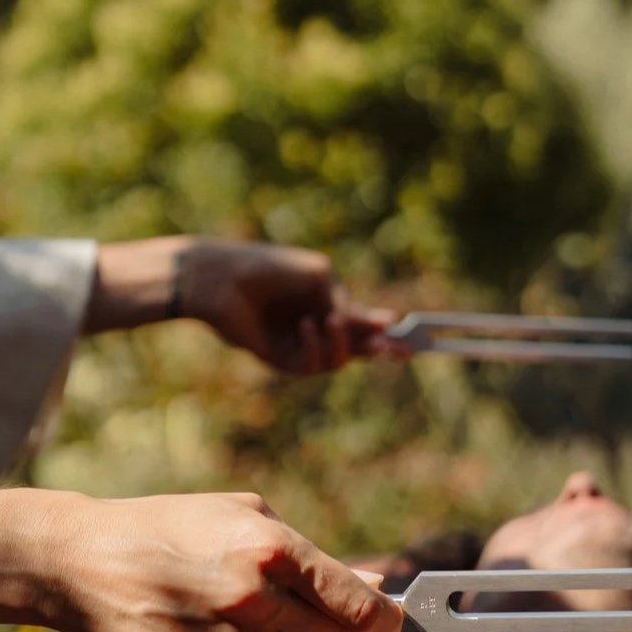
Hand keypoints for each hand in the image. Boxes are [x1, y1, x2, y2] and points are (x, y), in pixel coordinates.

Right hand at [38, 491, 402, 631]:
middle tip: (307, 615)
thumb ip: (311, 556)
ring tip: (266, 629)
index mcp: (271, 548)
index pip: (355, 603)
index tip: (391, 624)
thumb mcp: (242, 517)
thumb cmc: (171, 527)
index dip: (384, 619)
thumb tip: (375, 585)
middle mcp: (253, 598)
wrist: (84, 561)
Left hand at [179, 240, 394, 373]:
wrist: (222, 277)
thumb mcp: (317, 277)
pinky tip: (310, 326)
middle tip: (398, 350)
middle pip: (354, 348)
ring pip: (334, 360)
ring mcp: (297, 344)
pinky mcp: (277, 358)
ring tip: (334, 321)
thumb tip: (373, 326)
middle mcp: (314, 326)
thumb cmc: (269, 267)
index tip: (409, 332)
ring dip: (341, 345)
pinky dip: (314, 347)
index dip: (384, 329)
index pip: (361, 321)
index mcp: (325, 303)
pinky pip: (308, 364)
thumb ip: (344, 302)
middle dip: (378, 349)